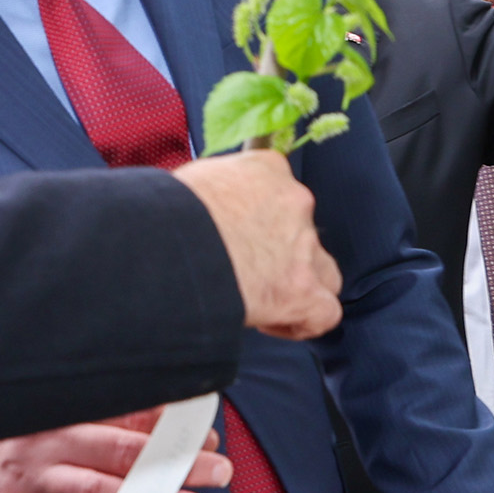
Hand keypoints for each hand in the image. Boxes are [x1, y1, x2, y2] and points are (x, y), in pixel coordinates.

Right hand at [0, 416, 232, 492]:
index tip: (206, 433)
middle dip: (173, 463)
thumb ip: (107, 414)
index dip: (170, 424)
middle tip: (217, 469)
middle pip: (119, 452)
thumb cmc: (23, 431)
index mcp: (62, 407)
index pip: (124, 413)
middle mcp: (48, 442)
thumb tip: (175, 418)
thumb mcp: (58, 410)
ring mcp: (33, 482)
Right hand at [174, 150, 341, 339]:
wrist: (173, 243)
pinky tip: (272, 323)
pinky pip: (325, 312)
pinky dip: (303, 321)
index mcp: (266, 169)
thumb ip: (218, 190)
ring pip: (323, 269)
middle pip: (302, 230)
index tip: (239, 236)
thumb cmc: (168, 212)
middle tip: (242, 269)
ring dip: (299, 284)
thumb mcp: (194, 180)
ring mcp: (303, 246)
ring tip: (262, 299)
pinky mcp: (304, 290)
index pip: (279, 188)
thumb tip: (210, 208)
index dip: (262, 217)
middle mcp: (294, 202)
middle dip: (278, 253)